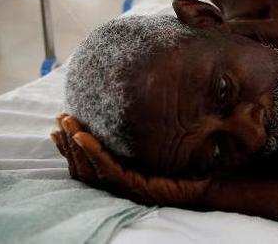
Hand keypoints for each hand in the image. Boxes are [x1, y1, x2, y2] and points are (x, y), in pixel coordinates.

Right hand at [51, 113, 210, 205]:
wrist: (218, 179)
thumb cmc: (198, 159)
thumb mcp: (172, 137)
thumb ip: (157, 122)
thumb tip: (150, 89)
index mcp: (127, 172)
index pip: (90, 161)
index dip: (72, 145)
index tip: (60, 124)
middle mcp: (125, 182)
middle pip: (85, 166)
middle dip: (68, 143)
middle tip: (59, 119)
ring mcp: (131, 187)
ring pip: (92, 168)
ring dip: (75, 145)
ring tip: (66, 123)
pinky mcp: (140, 187)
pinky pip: (110, 170)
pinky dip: (94, 152)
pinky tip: (82, 136)